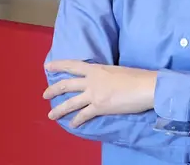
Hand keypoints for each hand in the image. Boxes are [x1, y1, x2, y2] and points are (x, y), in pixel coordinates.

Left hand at [43, 60, 157, 127]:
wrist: (144, 86)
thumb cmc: (135, 76)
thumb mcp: (115, 70)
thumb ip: (104, 75)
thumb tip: (102, 80)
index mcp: (96, 69)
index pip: (72, 65)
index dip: (59, 65)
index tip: (47, 66)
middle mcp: (91, 80)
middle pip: (66, 84)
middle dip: (53, 90)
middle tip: (44, 95)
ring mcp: (94, 94)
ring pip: (71, 103)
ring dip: (59, 110)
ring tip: (51, 115)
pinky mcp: (99, 107)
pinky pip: (84, 115)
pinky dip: (77, 121)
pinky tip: (72, 125)